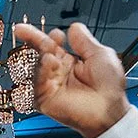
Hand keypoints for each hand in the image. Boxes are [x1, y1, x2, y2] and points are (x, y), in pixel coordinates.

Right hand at [13, 21, 128, 137]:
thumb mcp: (100, 55)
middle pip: (38, 54)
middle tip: (27, 32)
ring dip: (40, 56)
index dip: (43, 36)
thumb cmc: (110, 88)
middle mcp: (58, 74)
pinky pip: (35, 84)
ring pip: (34, 67)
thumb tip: (73, 27)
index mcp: (69, 63)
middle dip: (34, 42)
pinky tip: (49, 64)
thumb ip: (84, 41)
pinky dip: (40, 72)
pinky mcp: (45, 100)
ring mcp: (50, 86)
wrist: (109, 110)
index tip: (41, 30)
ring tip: (50, 53)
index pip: (50, 46)